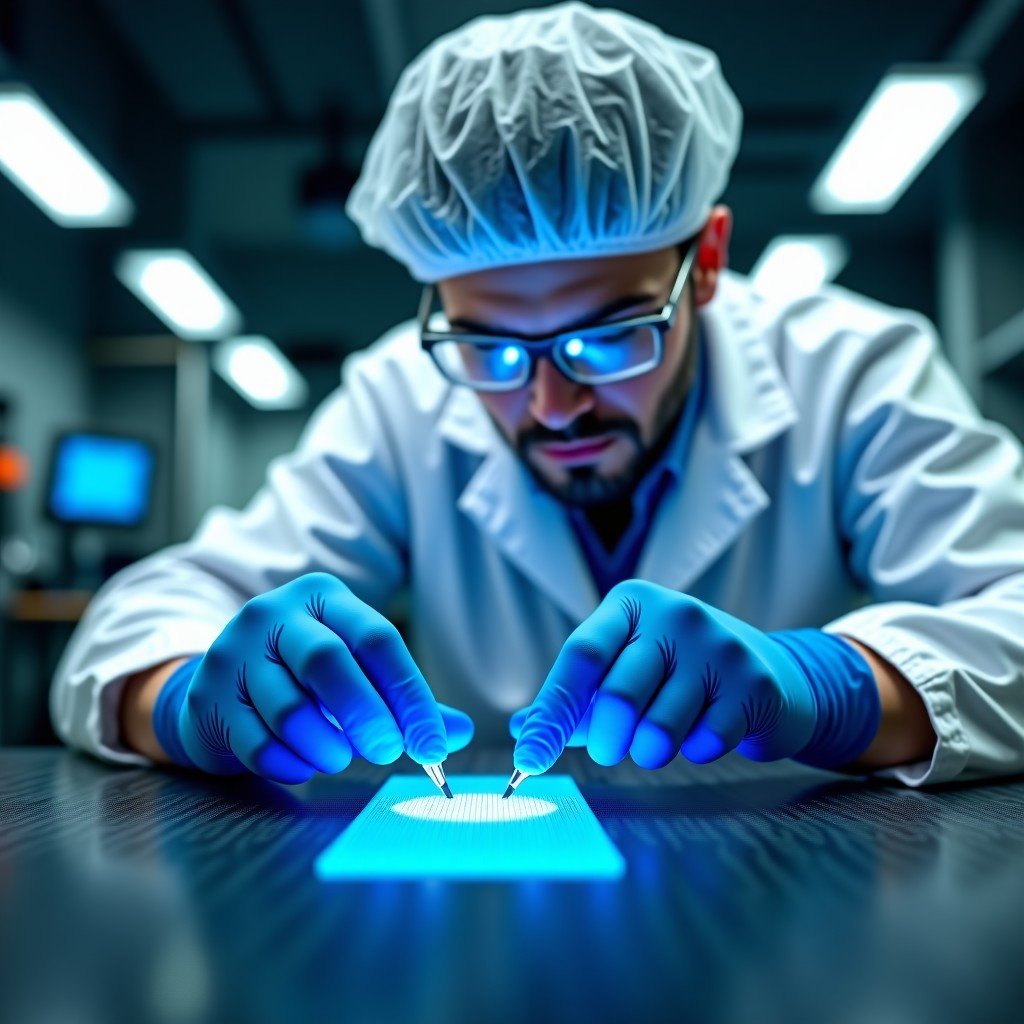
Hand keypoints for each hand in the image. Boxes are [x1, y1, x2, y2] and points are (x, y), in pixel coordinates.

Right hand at [154, 573, 472, 783]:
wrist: (219, 683)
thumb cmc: (303, 677)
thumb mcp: (354, 669)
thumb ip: (404, 700)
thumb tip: (458, 733)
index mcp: (323, 598)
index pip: (377, 639)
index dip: (410, 695)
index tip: (433, 743)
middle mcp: (275, 614)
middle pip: (327, 661)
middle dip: (366, 714)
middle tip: (388, 753)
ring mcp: (234, 652)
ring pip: (288, 706)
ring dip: (324, 745)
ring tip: (339, 758)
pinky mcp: (207, 696)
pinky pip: (256, 741)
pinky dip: (289, 763)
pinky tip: (304, 765)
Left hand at [510, 581, 878, 774]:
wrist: (772, 674)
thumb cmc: (678, 674)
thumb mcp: (625, 668)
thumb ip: (576, 699)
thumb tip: (524, 728)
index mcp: (631, 603)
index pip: (581, 655)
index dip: (552, 712)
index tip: (529, 758)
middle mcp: (675, 612)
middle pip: (616, 697)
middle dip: (605, 742)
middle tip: (612, 750)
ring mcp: (719, 644)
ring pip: (657, 729)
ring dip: (649, 751)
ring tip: (661, 737)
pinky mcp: (754, 682)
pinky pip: (702, 743)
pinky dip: (695, 750)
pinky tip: (708, 727)